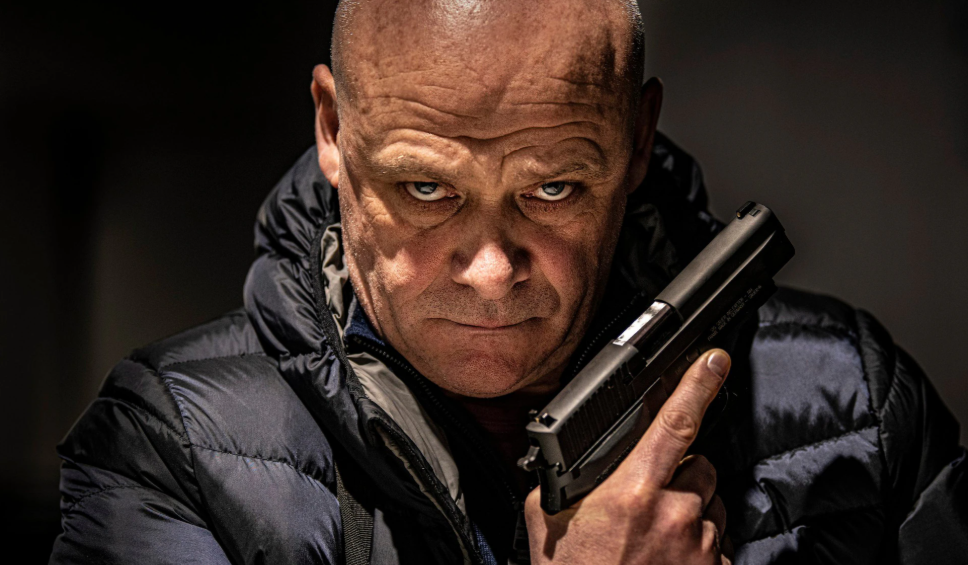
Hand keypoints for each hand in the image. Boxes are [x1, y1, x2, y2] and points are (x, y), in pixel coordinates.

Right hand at [525, 349, 732, 563]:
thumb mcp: (549, 520)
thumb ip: (563, 481)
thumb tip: (564, 460)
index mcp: (633, 491)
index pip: (676, 422)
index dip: (698, 384)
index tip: (714, 361)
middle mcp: (675, 512)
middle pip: (698, 464)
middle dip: (680, 472)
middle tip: (649, 498)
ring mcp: (699, 544)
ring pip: (709, 503)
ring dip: (689, 508)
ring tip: (654, 535)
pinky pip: (715, 542)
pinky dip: (696, 544)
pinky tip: (666, 559)